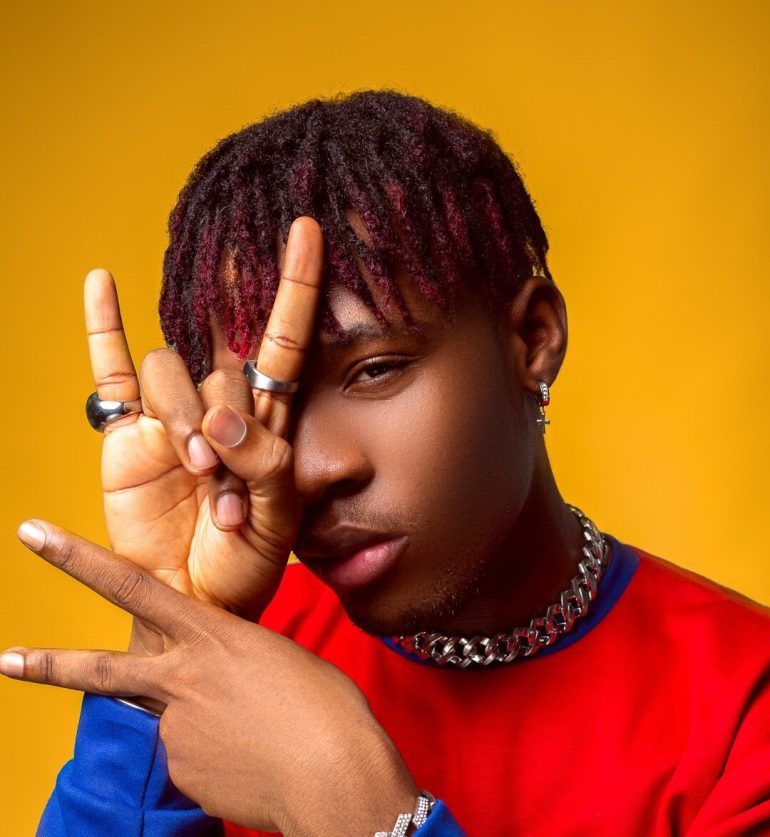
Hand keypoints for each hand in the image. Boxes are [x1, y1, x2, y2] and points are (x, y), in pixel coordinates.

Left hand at [2, 521, 417, 835]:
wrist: (335, 776)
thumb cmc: (323, 704)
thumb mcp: (277, 657)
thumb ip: (232, 662)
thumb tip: (210, 692)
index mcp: (210, 635)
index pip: (131, 585)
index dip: (77, 558)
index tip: (35, 534)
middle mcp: (180, 679)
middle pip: (100, 670)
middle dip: (47, 664)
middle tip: (4, 660)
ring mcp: (175, 730)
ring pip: (174, 717)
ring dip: (209, 723)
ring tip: (261, 733)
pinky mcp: (183, 773)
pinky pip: (193, 756)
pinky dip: (220, 755)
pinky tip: (255, 758)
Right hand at [85, 217, 322, 621]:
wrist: (195, 601)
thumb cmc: (246, 562)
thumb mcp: (277, 518)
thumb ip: (262, 463)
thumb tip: (221, 418)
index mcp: (269, 422)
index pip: (284, 339)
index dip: (296, 286)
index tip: (308, 230)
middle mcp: (222, 407)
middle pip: (222, 365)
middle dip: (224, 420)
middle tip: (225, 485)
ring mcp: (173, 415)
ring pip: (172, 370)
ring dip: (182, 418)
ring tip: (195, 475)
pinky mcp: (129, 433)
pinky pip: (112, 369)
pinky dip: (103, 326)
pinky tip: (101, 282)